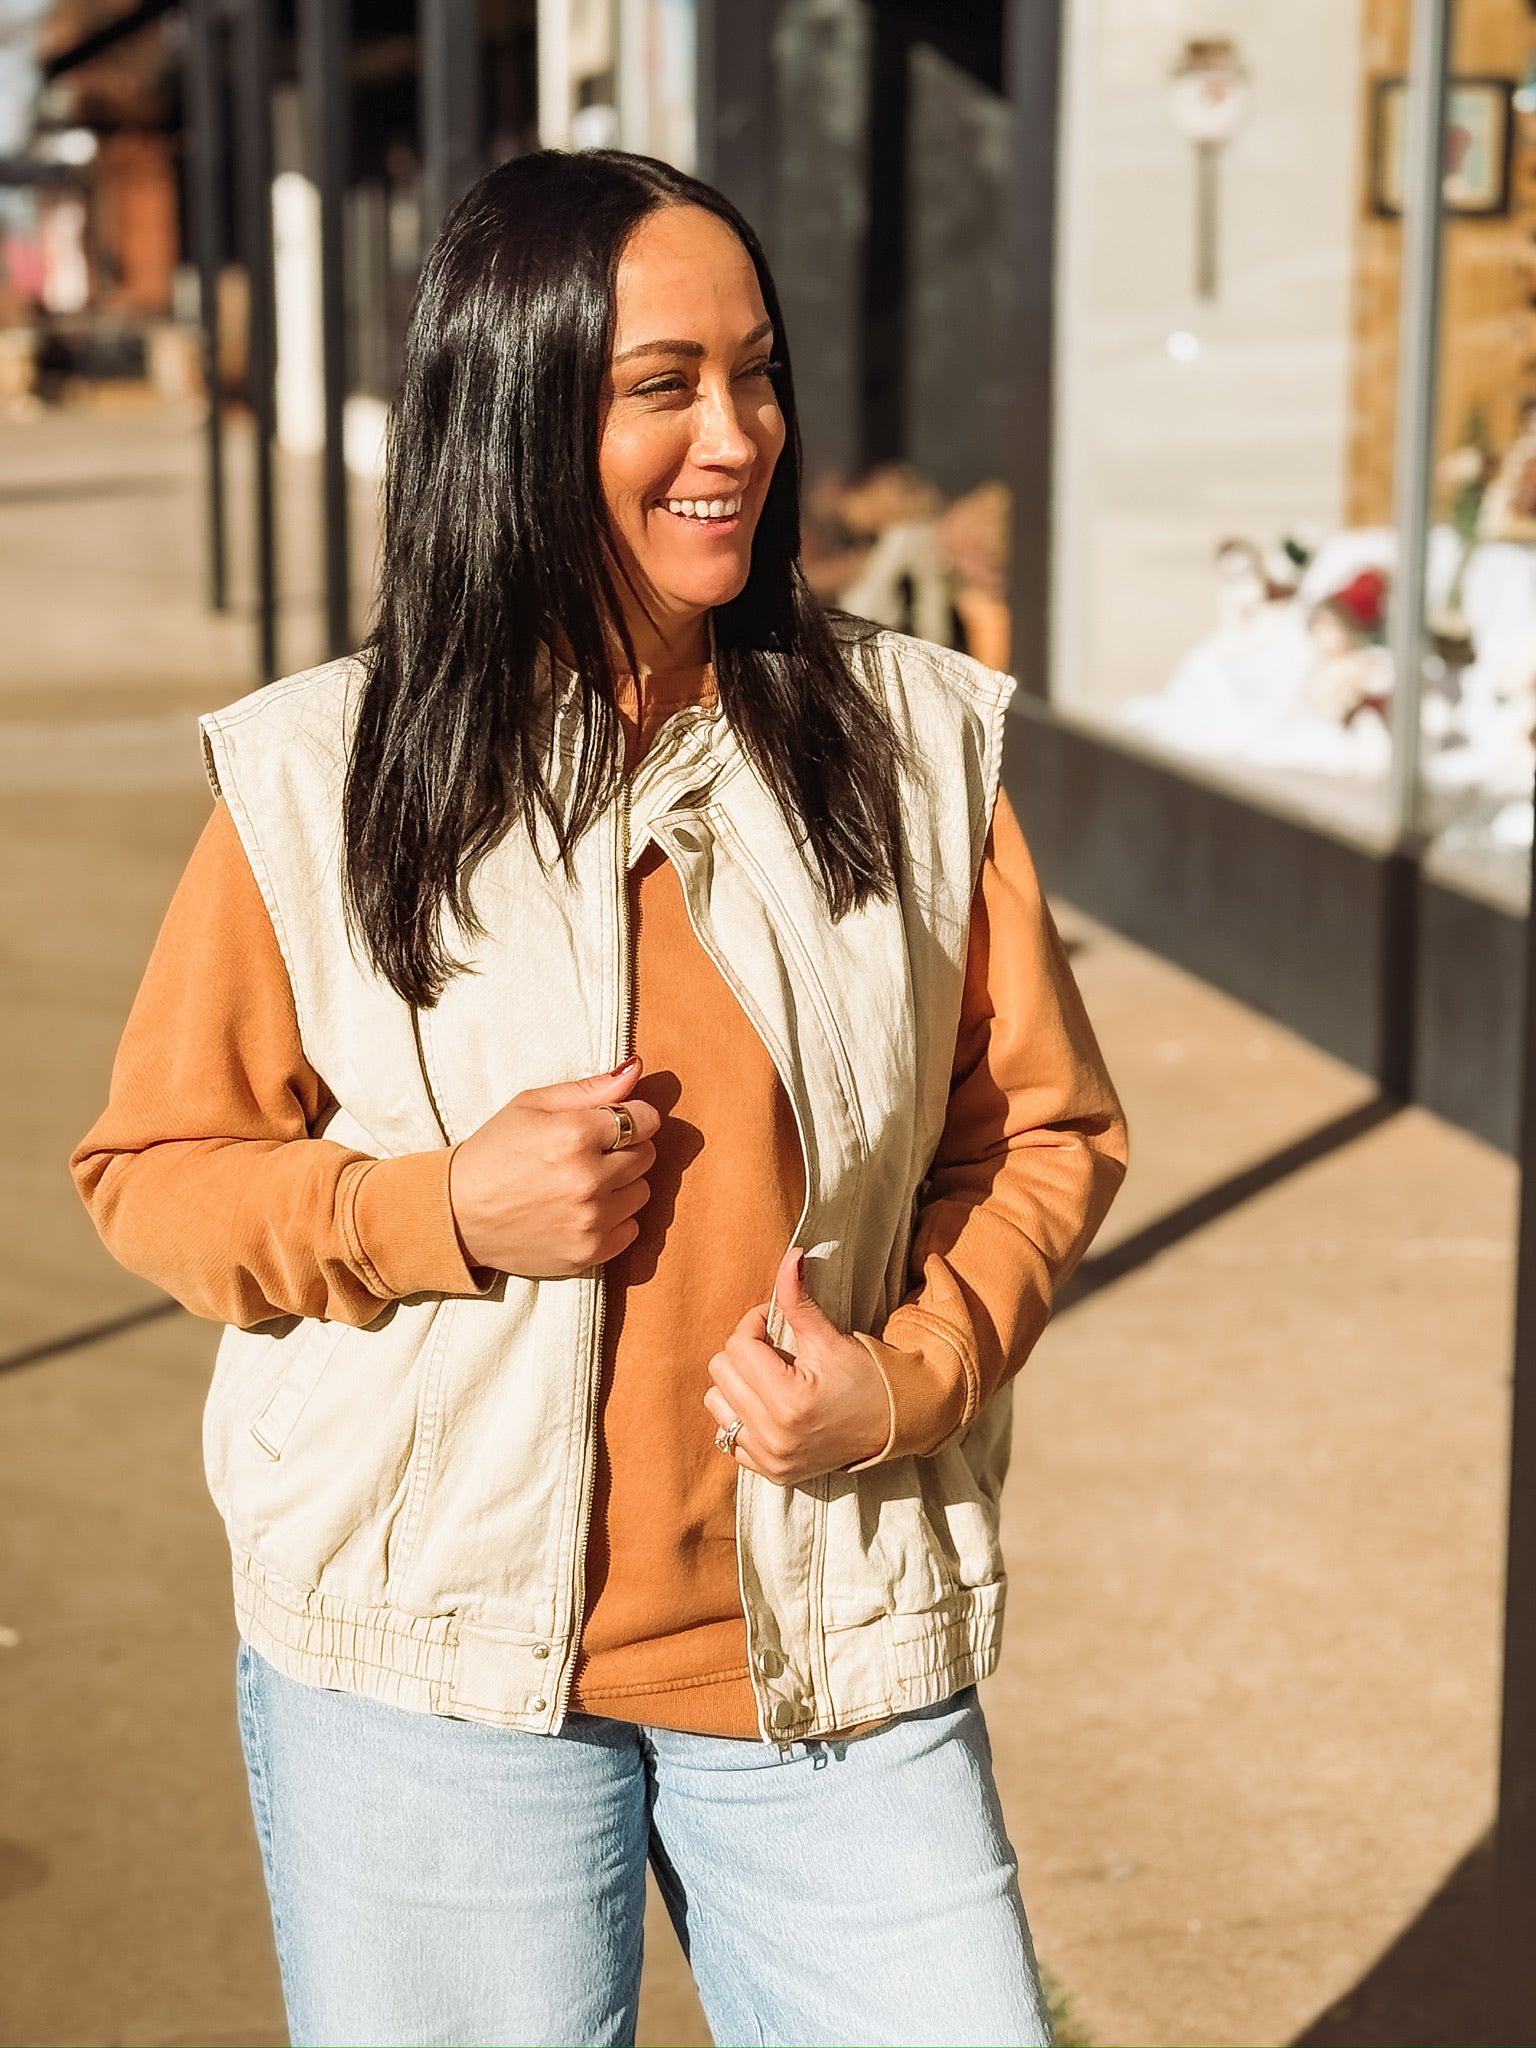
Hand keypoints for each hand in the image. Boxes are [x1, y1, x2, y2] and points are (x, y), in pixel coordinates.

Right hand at [448, 1055, 659, 1277]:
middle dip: (625, 1150)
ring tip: (582, 1184)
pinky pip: (631, 1229)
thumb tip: (637, 1068)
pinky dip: (614, 1220)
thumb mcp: (531, 1106)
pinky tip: (581, 1212)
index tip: (611, 1124)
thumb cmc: (493, 1152)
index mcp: (575, 1135)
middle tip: (589, 1154)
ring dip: (621, 1186)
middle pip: (647, 1155)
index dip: (630, 1118)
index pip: (644, 1119)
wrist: (456, 1215)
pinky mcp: (589, 1253)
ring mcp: (591, 1220)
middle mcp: (588, 1179)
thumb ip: (589, 1089)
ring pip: (642, 1193)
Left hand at [703, 1247, 890, 1484]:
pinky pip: (726, 1436)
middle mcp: (774, 1434)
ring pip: (716, 1402)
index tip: (776, 1326)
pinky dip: (742, 1417)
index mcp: (789, 1400)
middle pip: (721, 1371)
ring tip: (770, 1380)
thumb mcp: (830, 1339)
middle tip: (776, 1351)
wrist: (890, 1426)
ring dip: (737, 1385)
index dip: (756, 1325)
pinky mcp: (768, 1472)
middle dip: (745, 1353)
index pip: (738, 1345)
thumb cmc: (865, 1379)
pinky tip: (769, 1408)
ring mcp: (769, 1458)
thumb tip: (790, 1256)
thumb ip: (799, 1299)